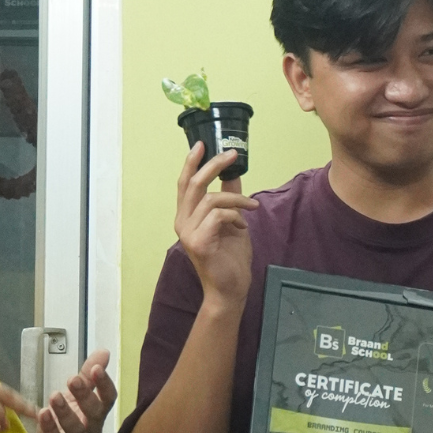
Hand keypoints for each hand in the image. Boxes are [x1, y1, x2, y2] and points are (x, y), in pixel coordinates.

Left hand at [24, 349, 116, 432]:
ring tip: (54, 396)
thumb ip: (88, 377)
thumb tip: (104, 352)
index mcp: (97, 414)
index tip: (96, 368)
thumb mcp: (76, 398)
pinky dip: (50, 429)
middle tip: (73, 380)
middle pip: (95, 414)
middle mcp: (92, 431)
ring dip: (65, 412)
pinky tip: (43, 414)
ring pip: (76, 431)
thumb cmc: (66, 425)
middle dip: (85, 396)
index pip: (108, 399)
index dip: (104, 384)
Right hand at [175, 143, 258, 307]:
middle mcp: (182, 222)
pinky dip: (234, 215)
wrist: (230, 289)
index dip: (191, 163)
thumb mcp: (233, 221)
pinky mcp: (198, 242)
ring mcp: (187, 233)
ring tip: (251, 208)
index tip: (201, 143)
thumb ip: (229, 198)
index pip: (185, 184)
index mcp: (187, 216)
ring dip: (235, 199)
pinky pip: (218, 215)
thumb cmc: (230, 258)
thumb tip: (233, 174)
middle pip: (193, 184)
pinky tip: (242, 226)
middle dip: (213, 165)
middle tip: (232, 154)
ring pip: (210, 198)